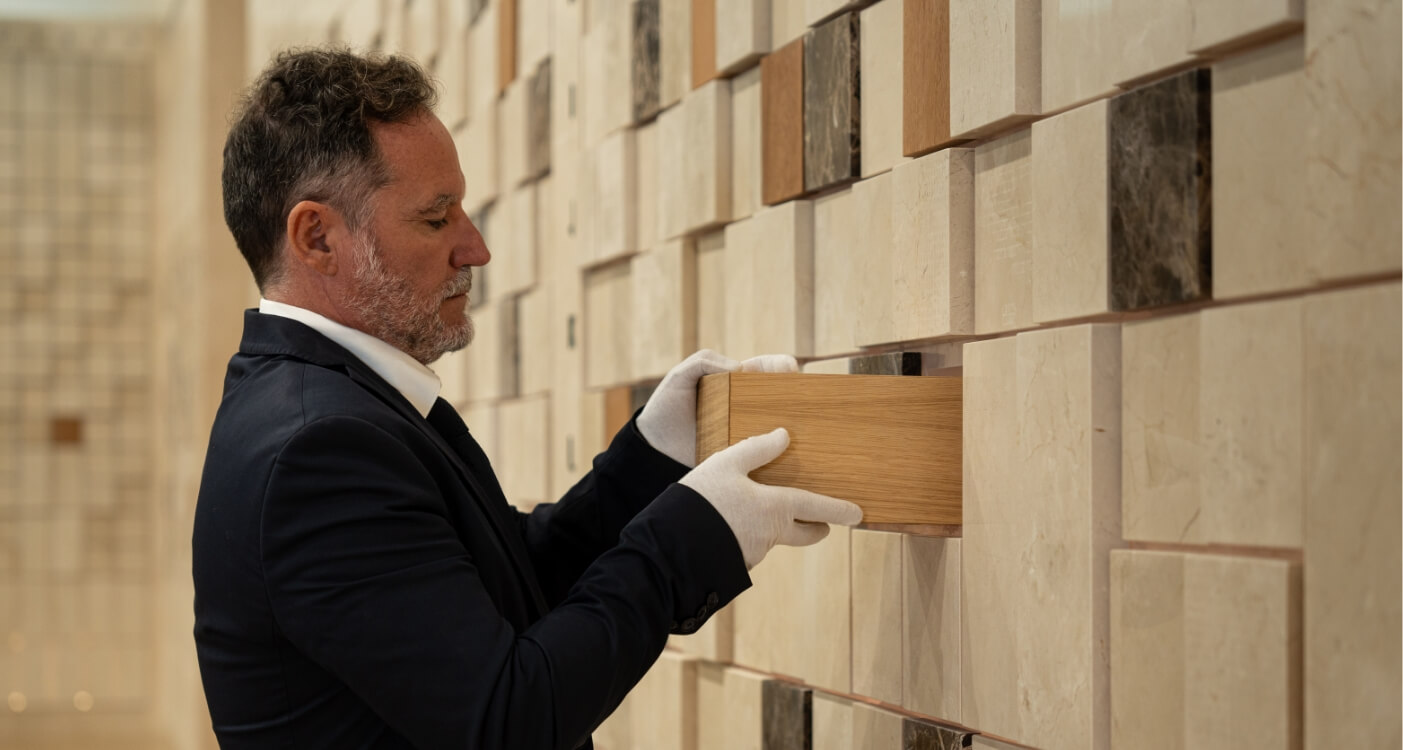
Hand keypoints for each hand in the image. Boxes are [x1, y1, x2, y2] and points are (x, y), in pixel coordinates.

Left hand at [637, 349, 797, 466]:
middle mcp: (750, 405)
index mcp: (739, 381)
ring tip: (802, 432)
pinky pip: (767, 453)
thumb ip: (703, 361)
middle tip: (803, 403)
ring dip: (795, 429)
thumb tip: (739, 367)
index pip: (770, 368)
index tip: (789, 369)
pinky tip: (788, 456)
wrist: (655, 446)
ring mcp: (749, 430)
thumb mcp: (680, 375)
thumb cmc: (668, 404)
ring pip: (781, 427)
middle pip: (785, 398)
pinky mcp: (744, 454)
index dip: (784, 366)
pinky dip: (779, 454)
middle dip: (800, 398)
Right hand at [679, 427, 862, 568]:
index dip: (839, 511)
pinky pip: (749, 545)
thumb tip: (783, 436)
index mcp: (776, 508)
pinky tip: (728, 522)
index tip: (857, 515)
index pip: (817, 508)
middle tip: (821, 523)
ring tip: (750, 508)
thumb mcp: (726, 463)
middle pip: (806, 535)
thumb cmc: (701, 499)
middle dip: (817, 528)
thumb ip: (756, 449)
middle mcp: (771, 534)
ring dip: (772, 526)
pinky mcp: (736, 563)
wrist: (672, 546)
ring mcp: (755, 552)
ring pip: (773, 537)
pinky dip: (747, 533)